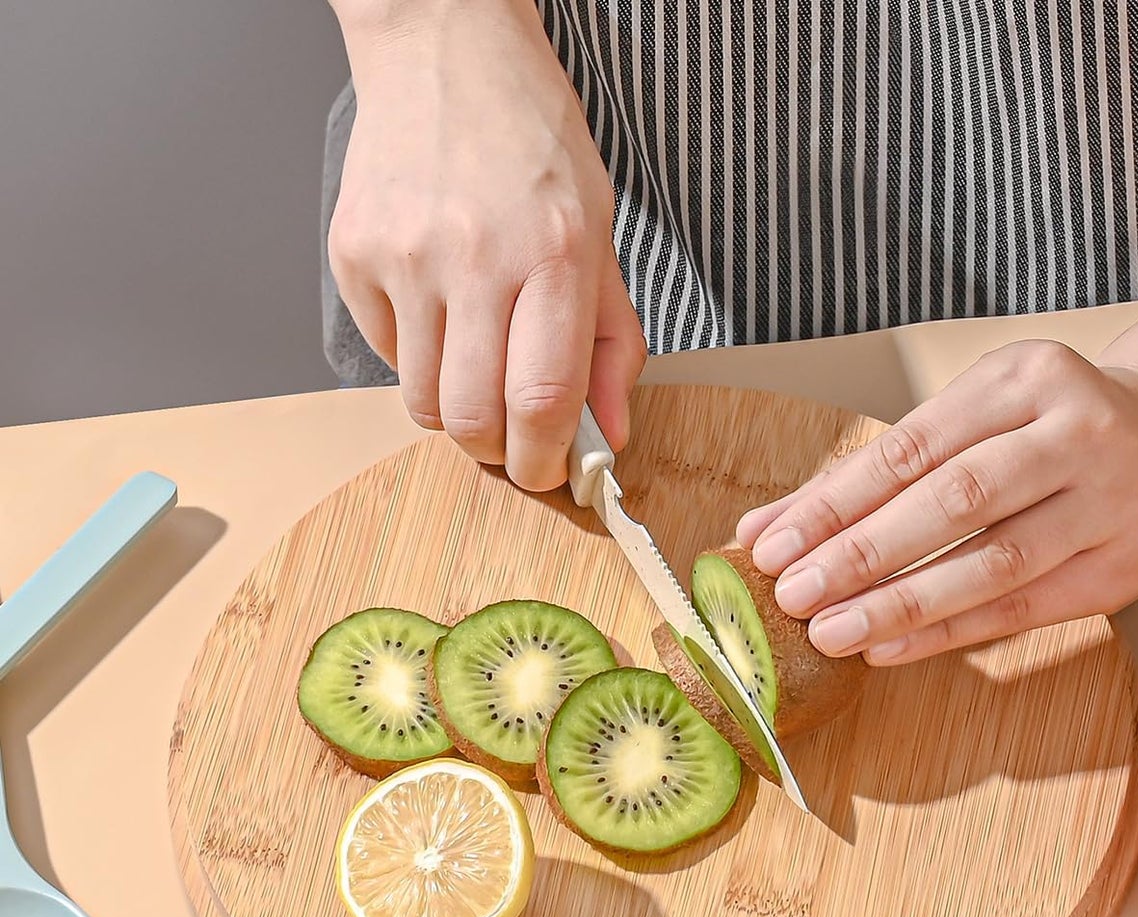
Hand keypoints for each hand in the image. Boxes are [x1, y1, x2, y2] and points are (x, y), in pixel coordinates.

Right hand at [326, 0, 646, 489]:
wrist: (443, 51)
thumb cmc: (533, 143)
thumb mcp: (598, 234)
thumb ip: (612, 343)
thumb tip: (609, 435)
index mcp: (552, 255)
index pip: (544, 398)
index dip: (547, 460)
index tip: (551, 474)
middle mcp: (474, 258)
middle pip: (473, 420)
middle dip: (498, 452)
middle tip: (513, 436)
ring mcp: (404, 257)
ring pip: (424, 402)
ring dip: (457, 410)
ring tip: (478, 360)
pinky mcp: (354, 255)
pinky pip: (388, 355)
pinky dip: (418, 357)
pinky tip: (439, 306)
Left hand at [736, 341, 1137, 664]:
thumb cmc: (1039, 431)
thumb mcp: (965, 417)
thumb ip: (868, 473)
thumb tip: (761, 528)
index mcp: (1025, 377)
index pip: (912, 448)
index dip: (837, 502)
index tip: (772, 545)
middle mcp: (1077, 430)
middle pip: (954, 501)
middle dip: (862, 553)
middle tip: (792, 595)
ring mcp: (1111, 500)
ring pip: (993, 562)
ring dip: (901, 603)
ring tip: (832, 631)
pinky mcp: (1125, 567)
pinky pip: (1022, 608)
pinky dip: (948, 632)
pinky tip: (888, 648)